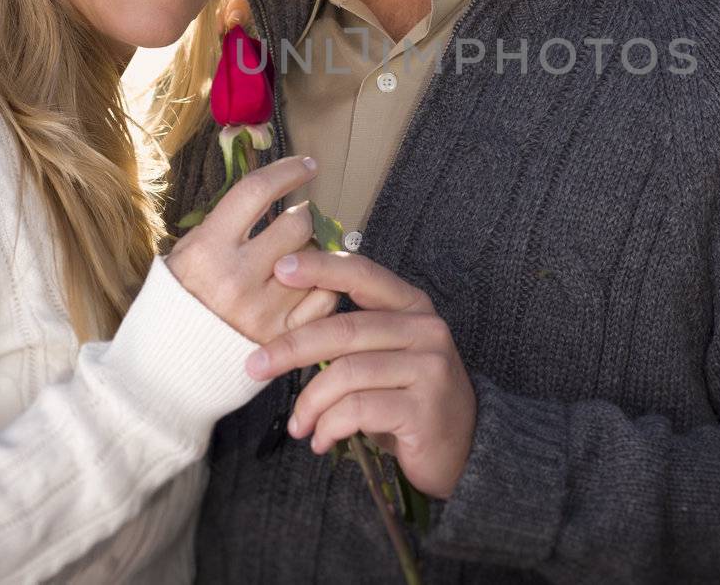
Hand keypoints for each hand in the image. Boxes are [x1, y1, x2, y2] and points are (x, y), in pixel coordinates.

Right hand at [165, 155, 337, 343]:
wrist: (170, 366)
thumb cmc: (181, 300)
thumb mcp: (189, 251)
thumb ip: (227, 223)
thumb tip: (273, 190)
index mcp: (208, 250)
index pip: (257, 191)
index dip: (288, 171)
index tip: (307, 166)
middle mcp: (236, 278)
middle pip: (298, 225)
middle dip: (303, 218)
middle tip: (296, 224)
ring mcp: (262, 310)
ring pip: (317, 260)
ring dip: (313, 254)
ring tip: (296, 261)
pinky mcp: (282, 337)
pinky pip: (325, 297)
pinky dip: (322, 286)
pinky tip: (307, 286)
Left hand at [246, 251, 476, 498]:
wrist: (465, 449)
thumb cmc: (411, 399)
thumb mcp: (388, 357)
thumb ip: (354, 337)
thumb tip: (286, 328)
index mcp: (413, 307)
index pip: (363, 274)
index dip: (320, 268)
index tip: (280, 270)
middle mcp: (426, 330)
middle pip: (344, 329)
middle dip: (290, 348)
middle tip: (254, 366)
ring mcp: (429, 369)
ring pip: (346, 373)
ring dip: (310, 402)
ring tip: (299, 425)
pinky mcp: (424, 409)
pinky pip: (357, 409)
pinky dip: (329, 426)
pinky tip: (322, 440)